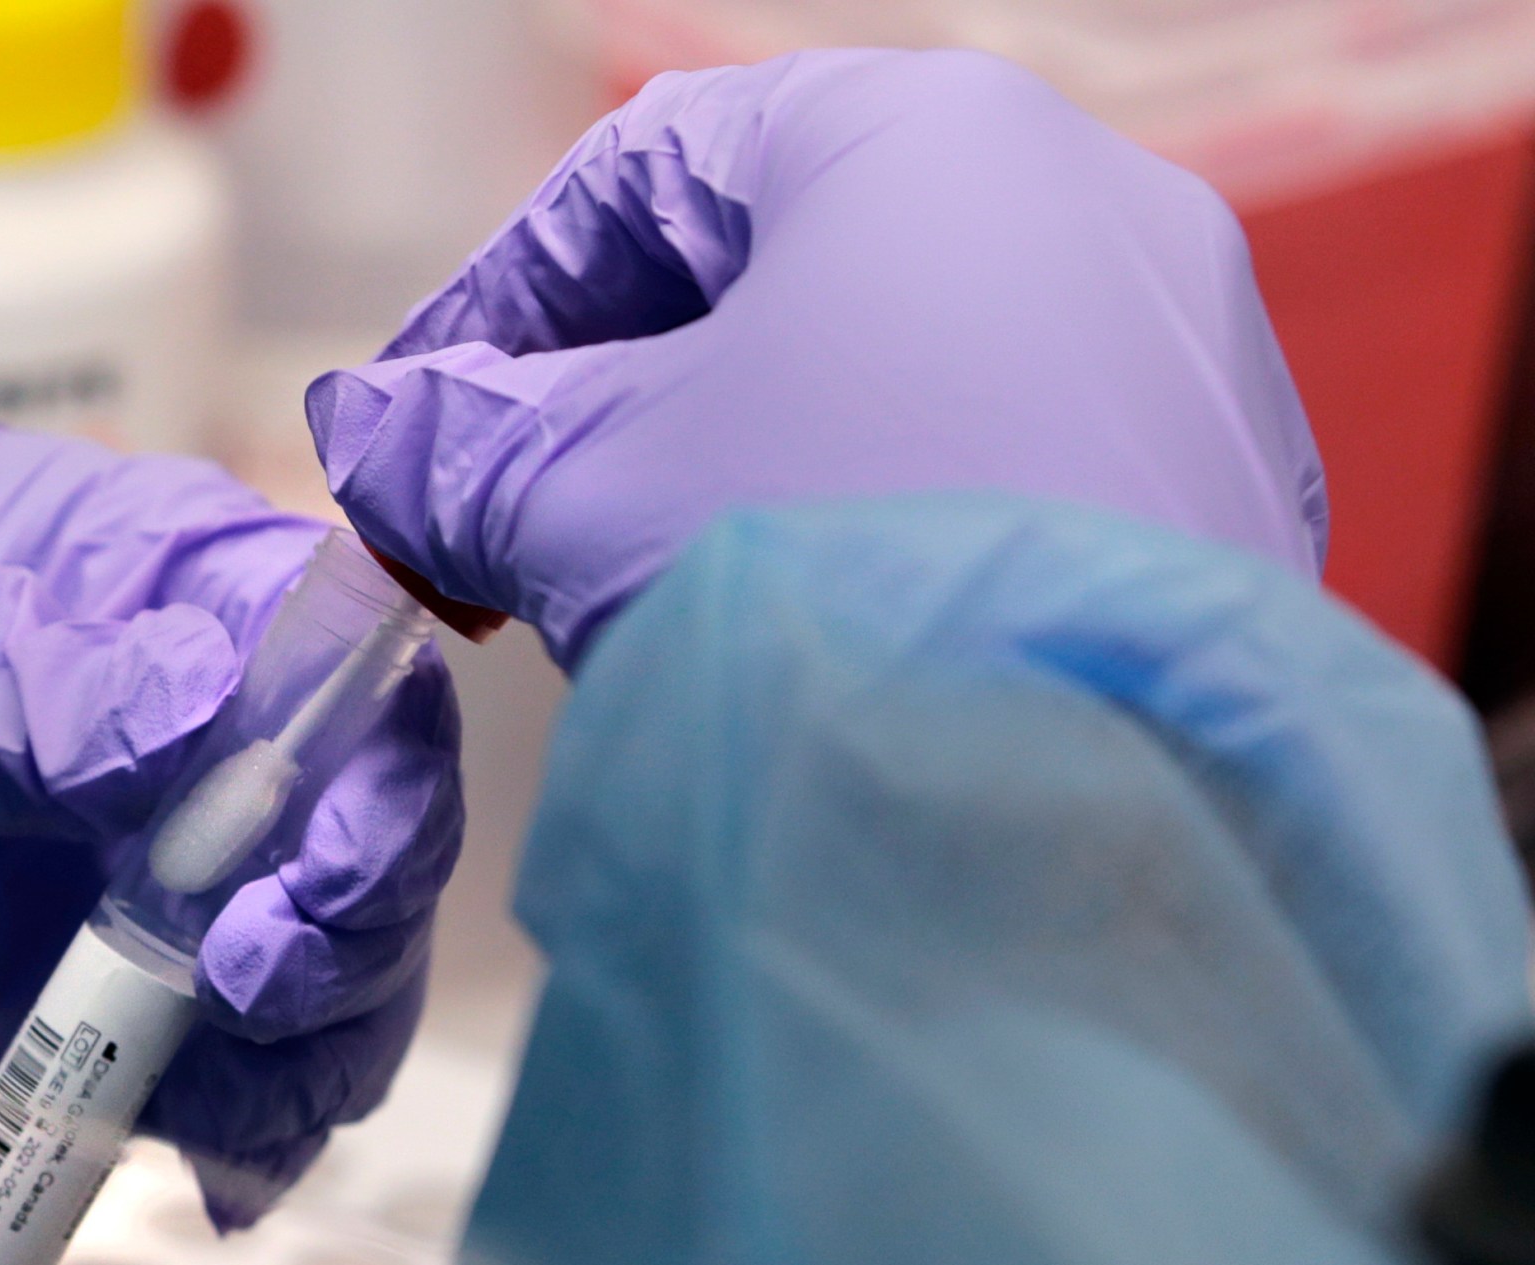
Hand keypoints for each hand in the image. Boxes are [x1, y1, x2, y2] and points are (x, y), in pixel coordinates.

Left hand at [0, 429, 462, 1225]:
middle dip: (348, 894)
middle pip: (335, 812)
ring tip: (230, 1092)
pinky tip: (205, 1170)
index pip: (303, 627)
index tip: (311, 841)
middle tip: (256, 971)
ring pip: (298, 968)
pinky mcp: (18, 1050)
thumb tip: (210, 713)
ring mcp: (71, 900)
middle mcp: (107, 738)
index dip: (354, 728)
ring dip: (316, 1032)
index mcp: (73, 577)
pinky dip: (237, 1140)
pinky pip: (189, 1099)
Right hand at [307, 49, 1325, 668]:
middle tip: (511, 544)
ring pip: (880, 384)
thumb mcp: (578, 496)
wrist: (1096, 802)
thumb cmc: (833, 582)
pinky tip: (809, 651)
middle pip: (768, 278)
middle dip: (609, 411)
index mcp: (916, 136)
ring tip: (646, 613)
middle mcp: (1077, 203)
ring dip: (729, 480)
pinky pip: (988, 477)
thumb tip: (374, 438)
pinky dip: (867, 536)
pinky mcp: (1217, 495)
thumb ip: (446, 445)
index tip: (419, 429)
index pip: (638, 173)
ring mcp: (1173, 352)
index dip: (494, 304)